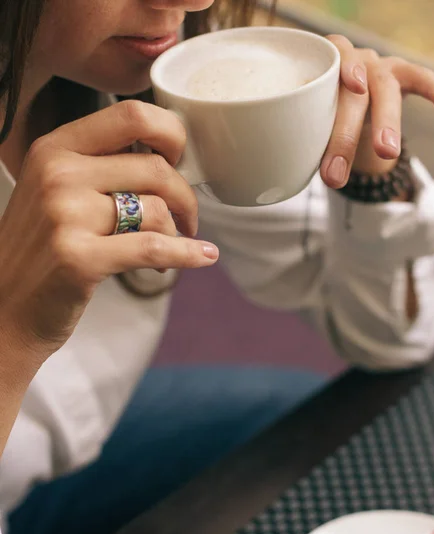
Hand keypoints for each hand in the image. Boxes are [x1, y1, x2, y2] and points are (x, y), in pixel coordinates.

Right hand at [0, 100, 218, 356]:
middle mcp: (58, 173)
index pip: (131, 114)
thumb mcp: (56, 193)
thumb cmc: (40, 250)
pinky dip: (187, 254)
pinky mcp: (79, 258)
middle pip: (154, 167)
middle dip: (185, 195)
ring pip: (156, 208)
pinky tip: (203, 256)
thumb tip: (169, 161)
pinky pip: (154, 248)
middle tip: (188, 217)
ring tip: (172, 248)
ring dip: (178, 231)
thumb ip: (101, 169)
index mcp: (55, 148)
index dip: (171, 133)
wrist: (5, 308)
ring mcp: (65, 215)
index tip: (180, 159)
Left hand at [321, 35, 433, 187]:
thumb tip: (319, 180)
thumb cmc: (329, 113)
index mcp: (323, 72)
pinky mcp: (402, 74)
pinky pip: (419, 78)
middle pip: (351, 94)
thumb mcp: (318, 125)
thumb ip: (314, 143)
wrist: (350, 99)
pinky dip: (432, 88)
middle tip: (336, 173)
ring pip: (383, 90)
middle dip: (344, 136)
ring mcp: (377, 68)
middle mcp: (351, 63)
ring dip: (385, 122)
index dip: (329, 83)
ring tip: (386, 152)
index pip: (324, 69)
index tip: (330, 105)